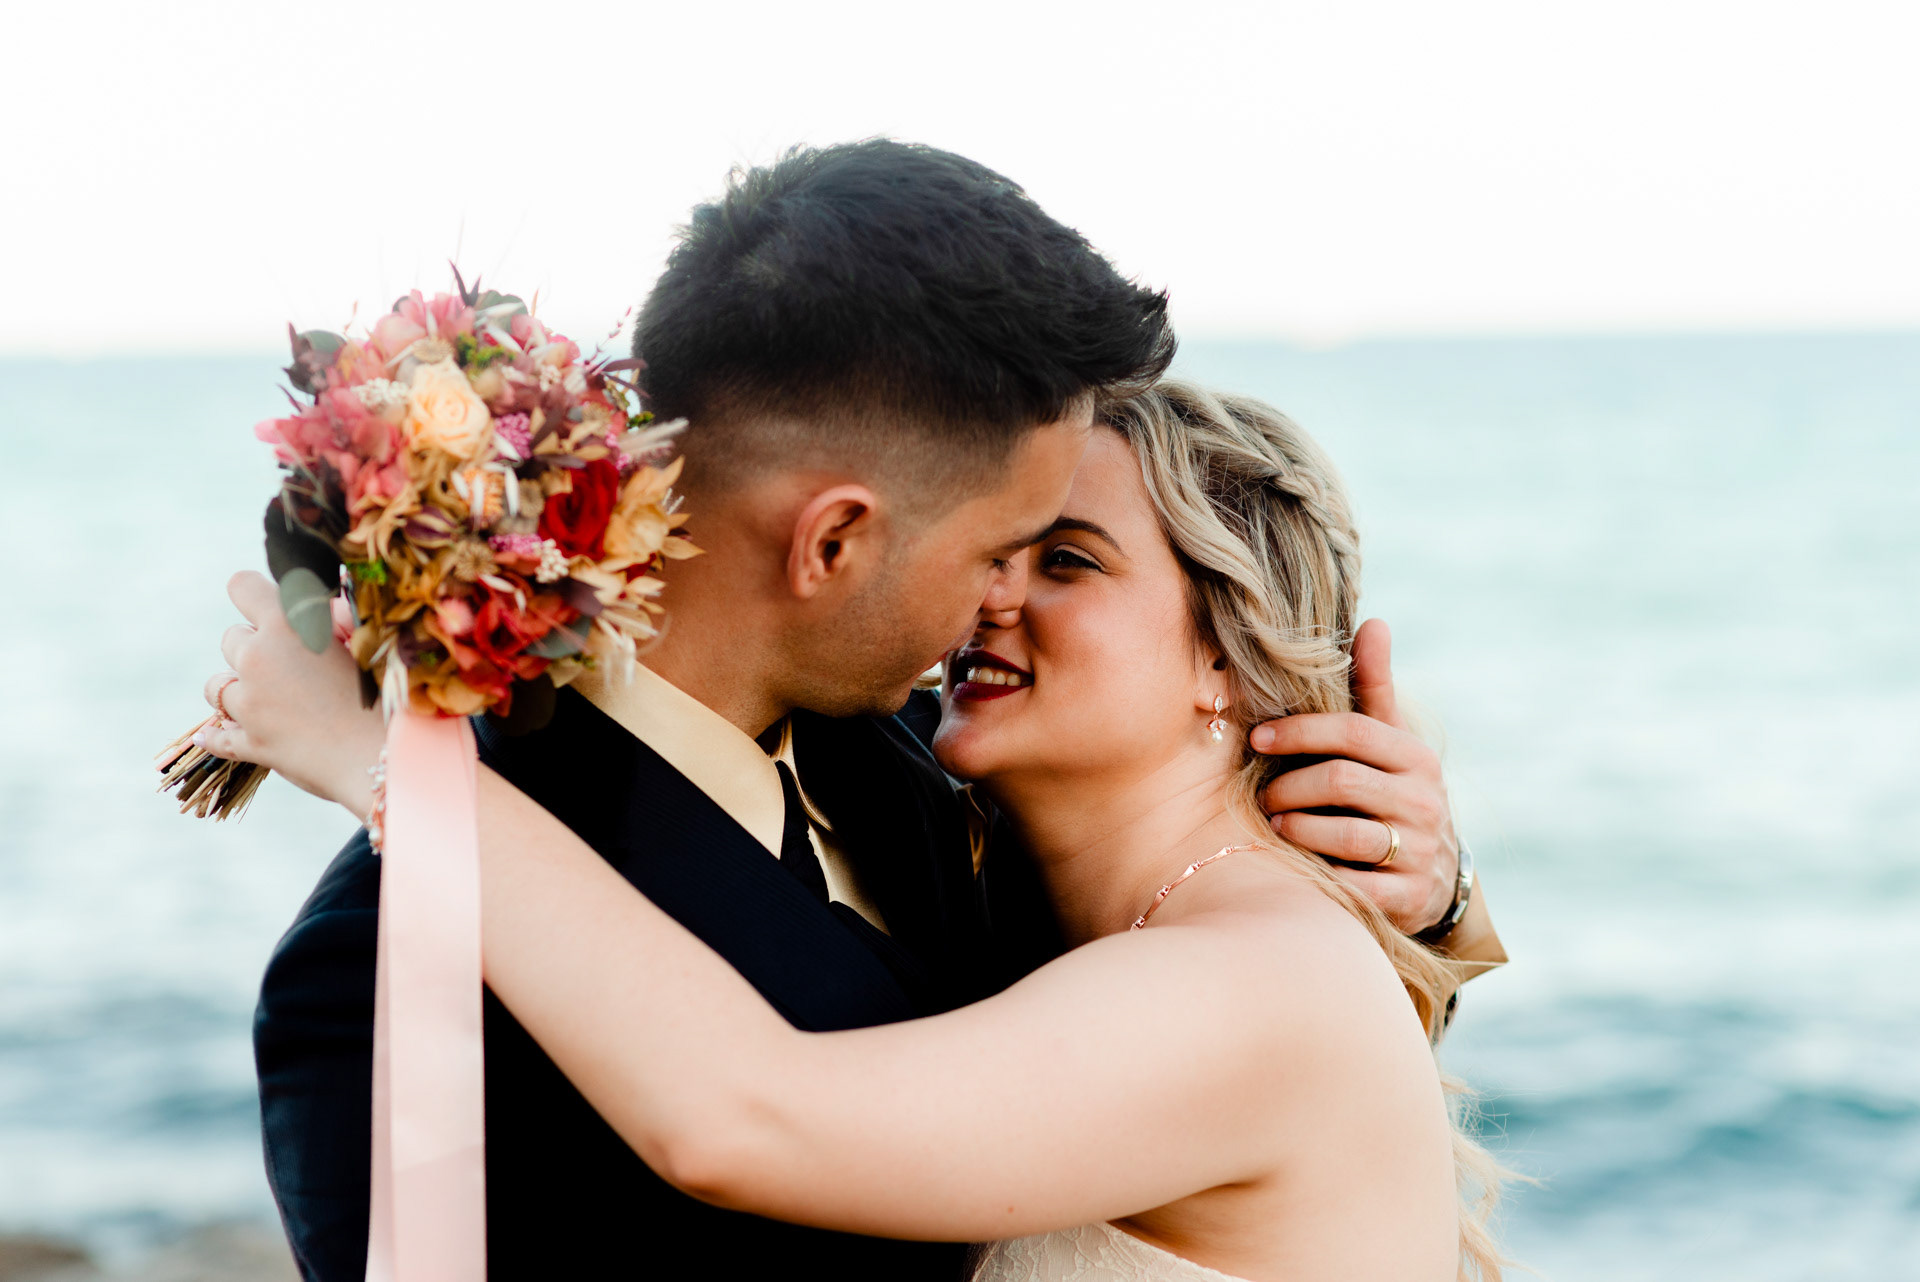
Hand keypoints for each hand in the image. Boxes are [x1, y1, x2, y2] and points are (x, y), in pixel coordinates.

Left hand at [196, 571, 386, 817]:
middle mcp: (258, 659)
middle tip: (295, 663)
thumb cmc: (390, 694)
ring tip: (275, 699)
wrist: (389, 758)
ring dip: (239, 687)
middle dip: (256, 646)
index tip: (273, 609)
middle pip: (232, 637)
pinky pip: (216, 735)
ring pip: (216, 684)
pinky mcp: (249, 744)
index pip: (243, 586)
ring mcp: (249, 704)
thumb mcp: (367, 640)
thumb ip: (336, 616)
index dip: (256, 595)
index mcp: (288, 624)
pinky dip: (222, 732)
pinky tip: (226, 731)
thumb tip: (322, 609)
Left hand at [1248, 619, 1458, 935]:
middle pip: (1340, 782)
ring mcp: (1419, 853)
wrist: (1437, 878)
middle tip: (1259, 794)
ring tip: (1274, 824)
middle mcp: (1425, 803)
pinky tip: (1296, 866)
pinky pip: (1350, 884)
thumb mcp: (1392, 744)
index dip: (1299, 732)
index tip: (1257, 738)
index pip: (1352, 733)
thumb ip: (1375, 688)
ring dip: (1295, 828)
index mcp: (1416, 758)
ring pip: (1342, 834)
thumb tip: (1373, 622)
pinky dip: (1316, 874)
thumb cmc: (1394, 795)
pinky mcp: (1407, 900)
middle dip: (1288, 786)